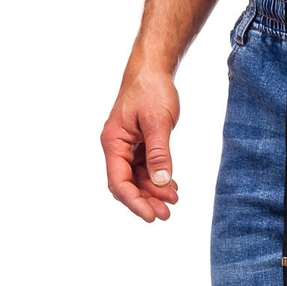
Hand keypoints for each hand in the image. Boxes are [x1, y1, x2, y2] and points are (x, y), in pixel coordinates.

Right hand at [101, 64, 179, 221]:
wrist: (153, 69)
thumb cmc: (150, 89)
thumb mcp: (157, 122)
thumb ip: (159, 153)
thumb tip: (160, 182)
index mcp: (113, 141)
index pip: (118, 181)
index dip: (134, 201)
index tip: (151, 216)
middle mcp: (117, 147)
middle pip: (127, 184)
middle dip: (146, 201)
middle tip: (166, 214)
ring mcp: (128, 147)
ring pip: (138, 179)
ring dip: (153, 192)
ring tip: (173, 202)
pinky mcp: (140, 146)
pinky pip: (146, 170)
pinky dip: (158, 180)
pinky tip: (171, 188)